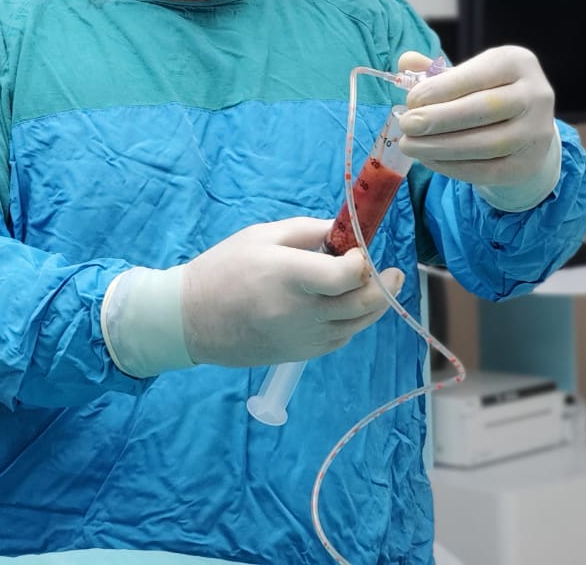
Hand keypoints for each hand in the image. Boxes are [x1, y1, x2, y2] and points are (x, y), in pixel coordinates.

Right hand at [180, 218, 403, 368]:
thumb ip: (307, 231)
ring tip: (377, 287)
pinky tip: (346, 306)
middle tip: (392, 272)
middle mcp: (302, 311)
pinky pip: (341, 337)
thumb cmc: (224, 269)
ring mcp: (304, 337)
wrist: (193, 320)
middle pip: (362, 303)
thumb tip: (343, 232)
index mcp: (290, 276)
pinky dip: (352, 321)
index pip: (346, 275)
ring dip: (373, 304)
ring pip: (358, 324)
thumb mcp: (261, 236)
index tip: (357, 251)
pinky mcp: (302, 354)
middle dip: (384, 285)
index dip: (362, 262)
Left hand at [396, 46, 560, 209]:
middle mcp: (536, 95)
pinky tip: (427, 160)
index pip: (478, 74)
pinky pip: (487, 170)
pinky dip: (452, 167)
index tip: (411, 100)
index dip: (442, 88)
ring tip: (409, 145)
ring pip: (486, 144)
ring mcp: (537, 132)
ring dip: (440, 147)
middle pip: (484, 109)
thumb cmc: (484, 95)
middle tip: (406, 125)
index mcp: (518, 63)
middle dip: (438, 119)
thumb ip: (435, 70)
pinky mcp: (528, 164)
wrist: (523, 130)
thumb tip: (405, 61)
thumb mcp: (465, 76)